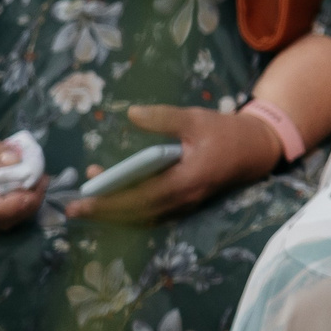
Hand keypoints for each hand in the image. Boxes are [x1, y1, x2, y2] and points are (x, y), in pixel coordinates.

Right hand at [0, 111, 43, 230]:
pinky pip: (2, 212)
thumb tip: (17, 161)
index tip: (32, 191)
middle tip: (44, 180)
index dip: (9, 206)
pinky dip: (20, 202)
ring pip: (1, 220)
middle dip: (24, 206)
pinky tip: (30, 182)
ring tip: (41, 180)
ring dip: (25, 205)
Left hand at [66, 103, 280, 224]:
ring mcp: (185, 204)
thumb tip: (131, 113)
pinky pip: (152, 213)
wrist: (257, 149)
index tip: (84, 198)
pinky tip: (114, 202)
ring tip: (89, 203)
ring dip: (115, 213)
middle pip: (137, 213)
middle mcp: (184, 199)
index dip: (110, 201)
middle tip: (73, 208)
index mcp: (186, 180)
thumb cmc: (226, 132)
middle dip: (104, 212)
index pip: (140, 197)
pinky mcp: (185, 202)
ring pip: (143, 217)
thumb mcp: (196, 119)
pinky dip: (130, 211)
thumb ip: (163, 118)